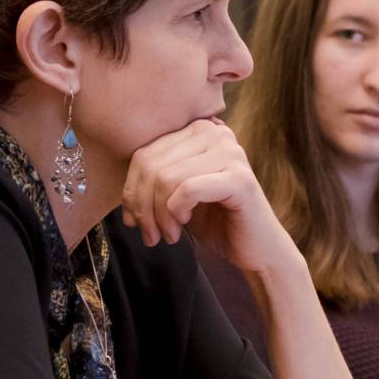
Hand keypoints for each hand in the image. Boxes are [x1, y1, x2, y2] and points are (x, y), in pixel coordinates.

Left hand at [120, 119, 297, 273]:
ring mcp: (231, 153)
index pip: (144, 153)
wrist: (257, 248)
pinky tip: (184, 225)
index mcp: (199, 130)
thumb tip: (122, 201)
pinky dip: (176, 212)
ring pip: (167, 178)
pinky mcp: (239, 179)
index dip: (131, 190)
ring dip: (159, 215)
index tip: (135, 222)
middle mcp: (216, 133)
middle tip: (149, 234)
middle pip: (152, 164)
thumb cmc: (217, 221)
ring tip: (167, 235)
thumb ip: (153, 184)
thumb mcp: (177, 196)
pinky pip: (187, 190)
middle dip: (142, 206)